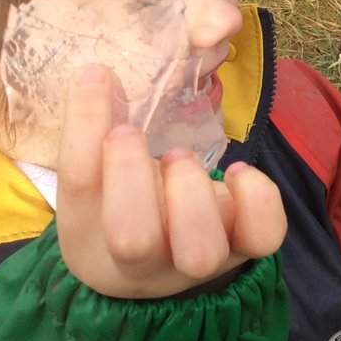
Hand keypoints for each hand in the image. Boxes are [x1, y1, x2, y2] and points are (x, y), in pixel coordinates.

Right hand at [54, 64, 286, 298]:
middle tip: (131, 133)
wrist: (166, 258)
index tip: (98, 76)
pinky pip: (263, 236)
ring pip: (200, 253)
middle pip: (132, 241)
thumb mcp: (99, 177)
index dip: (85, 127)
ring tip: (181, 155)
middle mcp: (143, 267)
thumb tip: (98, 73)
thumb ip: (97, 132)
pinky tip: (236, 173)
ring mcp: (198, 265)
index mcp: (90, 242)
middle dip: (132, 173)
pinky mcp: (244, 249)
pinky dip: (256, 196)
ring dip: (192, 191)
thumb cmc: (126, 205)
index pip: (77, 187)